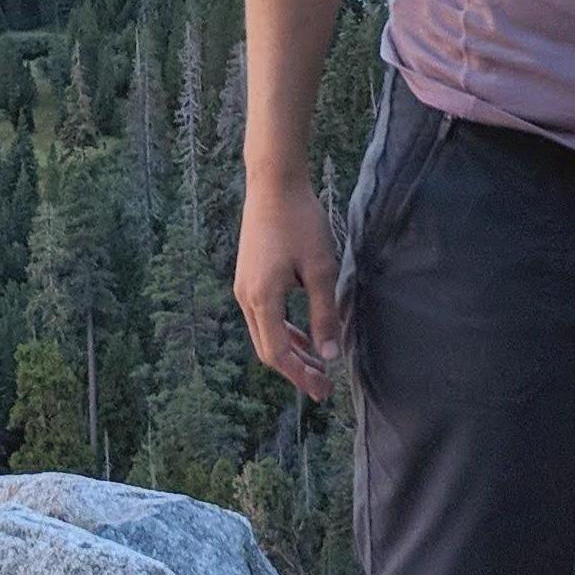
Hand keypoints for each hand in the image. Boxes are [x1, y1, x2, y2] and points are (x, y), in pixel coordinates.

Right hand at [233, 171, 344, 400]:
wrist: (273, 184)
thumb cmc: (300, 222)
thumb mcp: (320, 269)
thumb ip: (324, 314)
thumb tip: (330, 355)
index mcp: (262, 299)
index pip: (278, 353)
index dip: (301, 376)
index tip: (324, 390)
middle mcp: (246, 297)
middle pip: (267, 349)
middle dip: (296, 370)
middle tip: (325, 384)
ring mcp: (244, 287)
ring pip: (264, 334)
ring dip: (290, 351)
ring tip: (318, 363)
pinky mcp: (249, 277)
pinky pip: (263, 316)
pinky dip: (283, 331)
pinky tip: (304, 333)